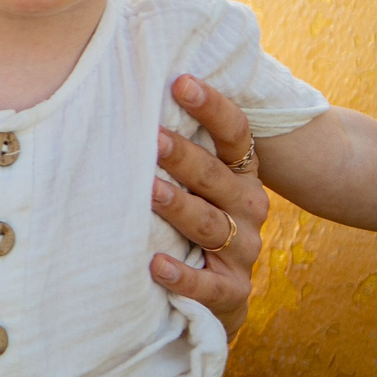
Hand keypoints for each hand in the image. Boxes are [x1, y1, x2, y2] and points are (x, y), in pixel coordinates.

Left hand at [149, 75, 269, 335]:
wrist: (220, 293)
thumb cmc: (195, 219)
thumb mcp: (196, 183)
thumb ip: (177, 147)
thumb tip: (129, 88)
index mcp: (240, 174)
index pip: (234, 134)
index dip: (212, 107)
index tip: (181, 82)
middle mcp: (248, 207)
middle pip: (216, 177)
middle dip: (184, 156)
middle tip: (151, 136)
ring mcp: (243, 250)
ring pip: (211, 225)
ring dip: (180, 207)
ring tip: (149, 192)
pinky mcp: (233, 292)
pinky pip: (210, 286)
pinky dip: (183, 277)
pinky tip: (156, 265)